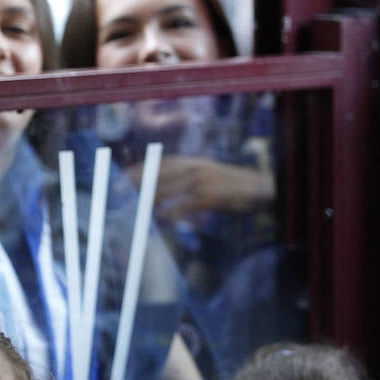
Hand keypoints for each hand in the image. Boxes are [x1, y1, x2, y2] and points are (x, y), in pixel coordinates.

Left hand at [126, 155, 274, 218]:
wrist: (261, 187)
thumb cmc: (231, 185)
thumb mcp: (207, 173)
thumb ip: (186, 178)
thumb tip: (163, 191)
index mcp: (192, 161)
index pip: (159, 163)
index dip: (140, 169)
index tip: (121, 176)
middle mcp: (194, 167)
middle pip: (158, 174)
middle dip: (137, 183)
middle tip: (118, 192)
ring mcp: (202, 181)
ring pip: (168, 189)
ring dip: (150, 199)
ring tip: (135, 208)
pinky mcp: (211, 196)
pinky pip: (187, 204)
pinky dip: (174, 211)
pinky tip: (163, 218)